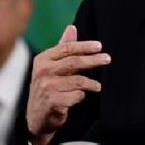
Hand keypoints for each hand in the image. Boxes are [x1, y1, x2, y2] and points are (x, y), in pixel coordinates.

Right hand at [26, 25, 109, 144]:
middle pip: (74, 62)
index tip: (99, 46)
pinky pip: (77, 95)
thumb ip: (63, 48)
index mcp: (42, 60)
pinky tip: (80, 97)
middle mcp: (43, 71)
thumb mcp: (51, 67)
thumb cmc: (47, 88)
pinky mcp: (53, 102)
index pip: (67, 48)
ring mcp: (47, 87)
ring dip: (91, 83)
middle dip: (93, 60)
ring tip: (97, 86)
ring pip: (78, 80)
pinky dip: (81, 96)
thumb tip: (72, 27)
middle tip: (107, 59)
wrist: (37, 117)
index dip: (84, 46)